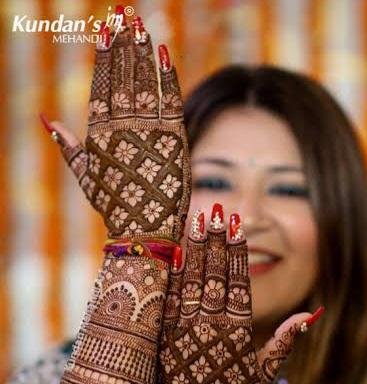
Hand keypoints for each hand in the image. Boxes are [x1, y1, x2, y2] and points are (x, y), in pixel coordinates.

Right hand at [41, 19, 189, 240]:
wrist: (143, 232)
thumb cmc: (115, 206)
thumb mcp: (86, 177)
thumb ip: (68, 147)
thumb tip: (45, 119)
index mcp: (99, 135)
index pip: (101, 86)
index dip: (104, 55)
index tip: (106, 28)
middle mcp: (122, 129)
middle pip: (122, 78)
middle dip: (122, 43)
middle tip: (124, 13)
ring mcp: (148, 133)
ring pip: (144, 84)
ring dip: (141, 52)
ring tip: (139, 25)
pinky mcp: (173, 141)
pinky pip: (169, 102)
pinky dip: (167, 77)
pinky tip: (163, 53)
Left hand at [158, 204, 323, 383]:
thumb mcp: (266, 372)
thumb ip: (284, 341)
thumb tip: (310, 314)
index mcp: (238, 332)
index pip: (239, 283)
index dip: (238, 253)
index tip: (236, 226)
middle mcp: (213, 328)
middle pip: (216, 277)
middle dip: (216, 242)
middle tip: (216, 211)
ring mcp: (187, 333)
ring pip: (192, 284)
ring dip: (195, 251)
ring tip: (196, 222)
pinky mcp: (166, 342)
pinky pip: (168, 305)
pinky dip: (171, 279)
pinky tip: (173, 254)